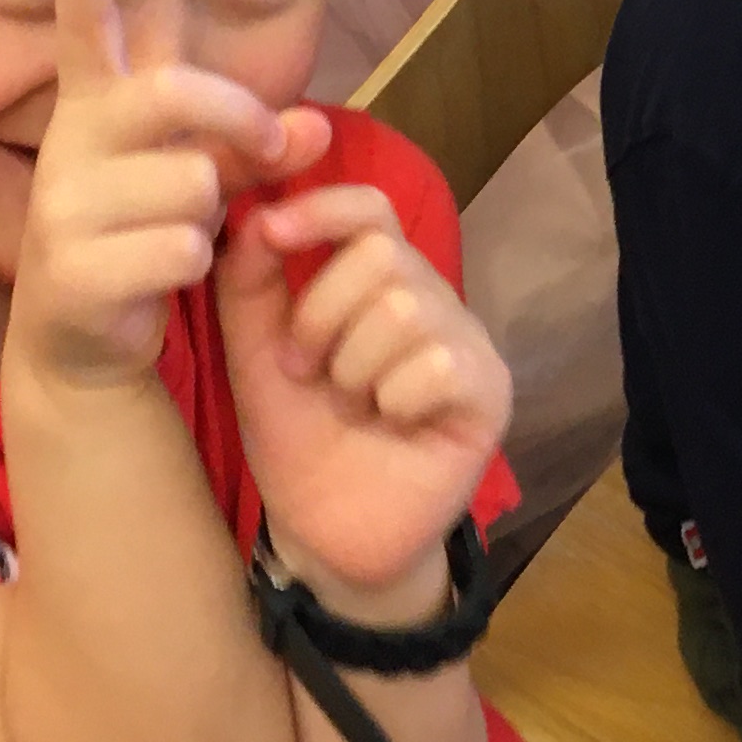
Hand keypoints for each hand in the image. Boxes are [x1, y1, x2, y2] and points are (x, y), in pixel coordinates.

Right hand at [14, 0, 331, 393]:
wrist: (83, 343)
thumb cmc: (146, 239)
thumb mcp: (205, 182)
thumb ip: (260, 145)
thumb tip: (320, 126)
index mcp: (92, 114)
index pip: (85, 33)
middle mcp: (68, 148)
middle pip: (173, 93)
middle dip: (239, 117)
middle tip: (272, 144)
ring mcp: (62, 208)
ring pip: (192, 183)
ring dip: (210, 217)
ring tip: (174, 235)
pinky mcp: (71, 270)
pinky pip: (182, 247)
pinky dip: (195, 265)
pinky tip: (158, 278)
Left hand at [218, 180, 511, 614]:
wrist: (327, 534)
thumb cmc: (299, 438)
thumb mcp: (256, 355)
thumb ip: (250, 284)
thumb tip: (254, 212)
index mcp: (377, 280)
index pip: (369, 207)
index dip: (323, 207)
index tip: (272, 231)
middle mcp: (432, 297)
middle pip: (382, 254)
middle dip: (321, 314)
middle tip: (305, 369)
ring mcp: (468, 343)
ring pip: (407, 308)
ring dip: (353, 365)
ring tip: (351, 403)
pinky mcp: (490, 391)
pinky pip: (438, 363)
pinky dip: (394, 399)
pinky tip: (394, 425)